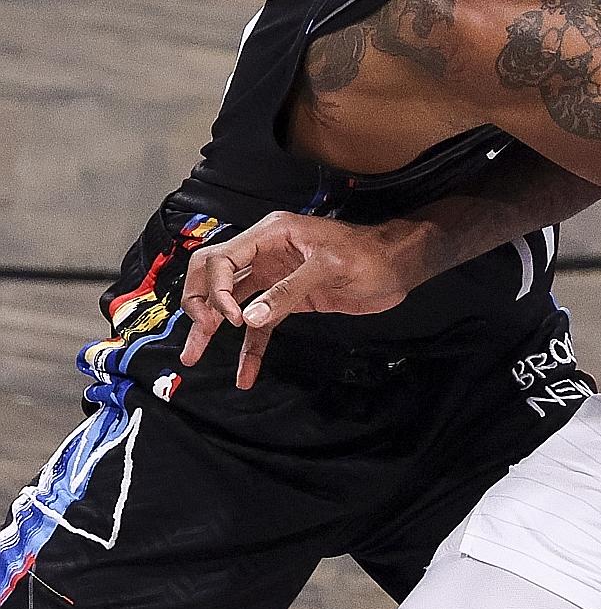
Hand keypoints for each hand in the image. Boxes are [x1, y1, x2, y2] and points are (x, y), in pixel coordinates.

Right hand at [179, 212, 417, 388]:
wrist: (399, 267)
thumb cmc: (370, 255)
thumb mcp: (329, 267)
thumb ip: (288, 291)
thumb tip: (248, 318)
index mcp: (271, 234)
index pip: (222, 257)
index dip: (216, 289)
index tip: (230, 318)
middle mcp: (266, 254)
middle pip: (215, 277)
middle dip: (200, 303)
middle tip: (200, 332)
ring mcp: (275, 278)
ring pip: (232, 303)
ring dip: (211, 329)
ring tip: (193, 357)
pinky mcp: (289, 301)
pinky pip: (261, 325)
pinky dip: (251, 348)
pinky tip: (245, 374)